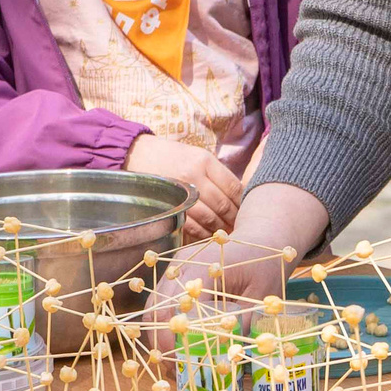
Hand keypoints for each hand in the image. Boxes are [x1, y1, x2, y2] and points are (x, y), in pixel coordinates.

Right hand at [124, 133, 241, 238]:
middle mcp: (194, 176)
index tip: (250, 209)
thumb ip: (218, 174)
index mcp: (205, 161)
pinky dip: (203, 233)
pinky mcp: (169, 206)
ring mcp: (180, 193)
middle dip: (234, 218)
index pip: (233, 186)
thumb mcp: (199, 156)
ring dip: (221, 228)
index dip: (244, 201)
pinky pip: (190, 225)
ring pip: (208, 217)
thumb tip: (240, 196)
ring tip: (229, 233)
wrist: (140, 155)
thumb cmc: (175, 156)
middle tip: (243, 226)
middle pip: (222, 203)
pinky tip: (210, 235)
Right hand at [143, 181, 329, 344]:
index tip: (176, 360)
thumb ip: (245, 321)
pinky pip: (161, 301)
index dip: (172, 334)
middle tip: (172, 369)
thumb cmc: (267, 264)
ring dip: (159, 334)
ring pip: (155, 305)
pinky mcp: (176, 274)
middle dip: (161, 341)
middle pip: (158, 306)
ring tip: (171, 362)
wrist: (262, 238)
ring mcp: (176, 267)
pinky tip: (173, 345)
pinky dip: (163, 324)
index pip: (177, 304)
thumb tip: (230, 354)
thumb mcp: (264, 294)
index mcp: (204, 265)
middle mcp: (184, 264)